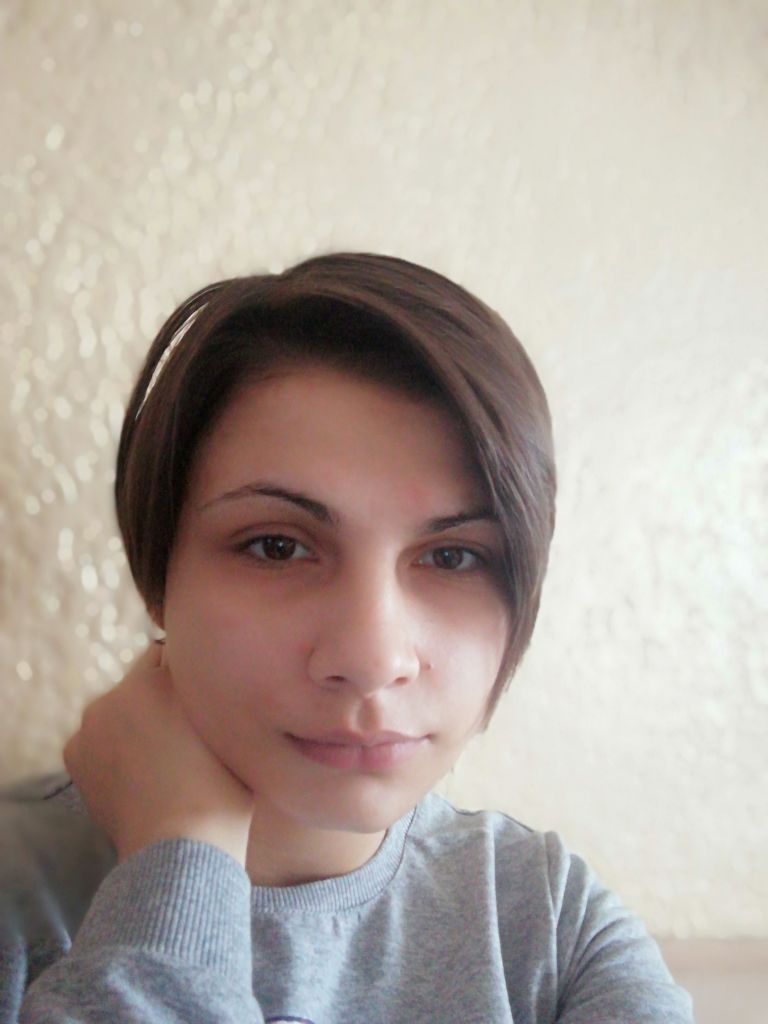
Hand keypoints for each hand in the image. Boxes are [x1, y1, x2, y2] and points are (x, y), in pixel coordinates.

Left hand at [63, 643, 253, 866]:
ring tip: (166, 761)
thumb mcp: (229, 723)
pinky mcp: (74, 756)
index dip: (194, 677)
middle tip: (188, 735)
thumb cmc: (220, 786)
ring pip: (121, 710)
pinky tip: (140, 775)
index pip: (174, 656)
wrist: (179, 849)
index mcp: (152, 678)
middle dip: (162, 698)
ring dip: (138, 723)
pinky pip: (101, 737)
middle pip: (144, 681)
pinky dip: (114, 750)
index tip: (208, 700)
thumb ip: (212, 685)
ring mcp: (88, 726)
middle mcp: (112, 693)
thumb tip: (208, 666)